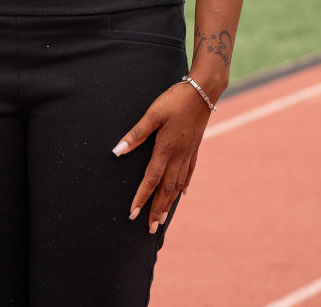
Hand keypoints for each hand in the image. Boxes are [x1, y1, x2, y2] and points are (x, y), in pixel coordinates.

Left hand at [114, 82, 211, 231]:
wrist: (204, 91)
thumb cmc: (175, 99)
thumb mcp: (152, 113)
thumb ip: (135, 134)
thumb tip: (116, 151)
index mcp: (166, 148)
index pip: (151, 179)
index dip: (141, 197)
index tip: (133, 213)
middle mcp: (179, 155)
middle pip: (166, 188)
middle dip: (157, 209)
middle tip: (150, 229)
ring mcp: (189, 153)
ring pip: (178, 184)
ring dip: (169, 203)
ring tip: (162, 219)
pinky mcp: (195, 148)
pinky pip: (189, 172)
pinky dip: (183, 186)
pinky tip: (181, 194)